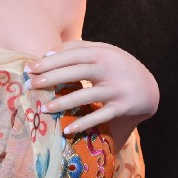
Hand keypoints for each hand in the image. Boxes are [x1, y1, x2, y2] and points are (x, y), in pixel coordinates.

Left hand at [25, 40, 158, 148]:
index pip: (71, 54)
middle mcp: (110, 68)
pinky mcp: (122, 107)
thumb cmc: (116, 67)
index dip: (49, 61)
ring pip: (86, 95)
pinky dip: (83, 123)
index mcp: (102, 52)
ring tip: (44, 109)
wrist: (148, 87)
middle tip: (30, 86)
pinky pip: (100, 116)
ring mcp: (117, 88)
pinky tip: (67, 130)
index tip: (30, 68)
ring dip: (63, 103)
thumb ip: (77, 48)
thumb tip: (46, 53)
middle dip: (51, 79)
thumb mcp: (102, 51)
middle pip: (76, 72)